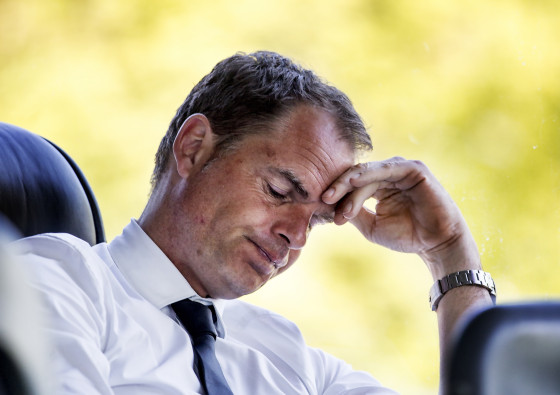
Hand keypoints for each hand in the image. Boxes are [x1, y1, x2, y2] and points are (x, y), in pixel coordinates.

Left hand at [322, 157, 479, 277]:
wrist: (436, 244)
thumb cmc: (407, 236)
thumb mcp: (372, 226)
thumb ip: (353, 214)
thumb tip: (329, 206)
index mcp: (379, 185)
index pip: (352, 185)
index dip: (336, 194)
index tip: (321, 207)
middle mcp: (389, 174)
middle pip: (356, 175)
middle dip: (338, 187)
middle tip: (323, 199)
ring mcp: (402, 169)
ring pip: (368, 172)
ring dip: (349, 185)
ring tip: (333, 196)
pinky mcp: (414, 169)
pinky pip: (387, 169)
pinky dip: (369, 174)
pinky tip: (354, 183)